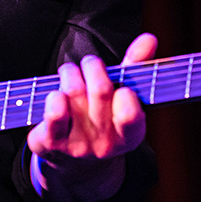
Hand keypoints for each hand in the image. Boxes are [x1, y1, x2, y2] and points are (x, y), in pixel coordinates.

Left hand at [27, 32, 156, 201]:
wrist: (72, 163)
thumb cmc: (100, 118)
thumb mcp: (121, 98)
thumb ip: (135, 69)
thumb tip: (149, 38)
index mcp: (130, 135)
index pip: (131, 114)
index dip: (126, 95)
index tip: (122, 86)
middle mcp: (105, 145)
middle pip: (101, 90)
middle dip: (93, 66)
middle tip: (89, 63)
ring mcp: (77, 146)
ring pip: (74, 92)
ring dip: (70, 73)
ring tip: (69, 73)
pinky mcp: (52, 143)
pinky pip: (54, 112)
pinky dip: (53, 95)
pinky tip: (55, 94)